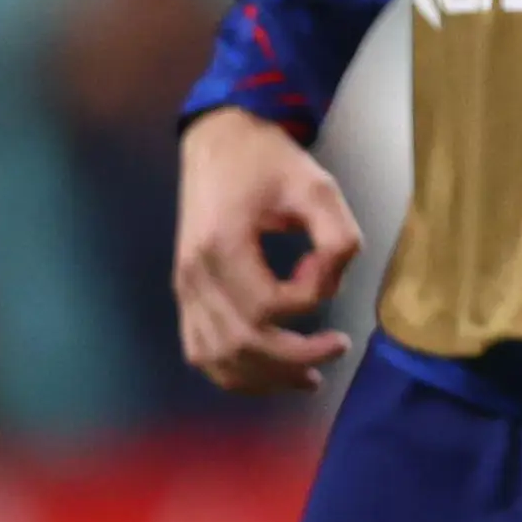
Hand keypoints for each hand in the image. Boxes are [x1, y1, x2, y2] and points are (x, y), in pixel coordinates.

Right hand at [175, 106, 362, 393]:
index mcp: (222, 246)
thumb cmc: (270, 162)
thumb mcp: (318, 186)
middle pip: (240, 344)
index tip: (328, 273)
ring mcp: (183, 287)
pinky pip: (199, 348)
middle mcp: (194, 275)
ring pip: (216, 357)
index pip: (265, 307)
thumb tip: (329, 287)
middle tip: (337, 348)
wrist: (220, 142)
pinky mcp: (185, 291)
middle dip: (293, 358)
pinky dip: (231, 371)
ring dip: (263, 377)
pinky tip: (263, 375)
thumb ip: (336, 237)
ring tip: (306, 379)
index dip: (308, 302)